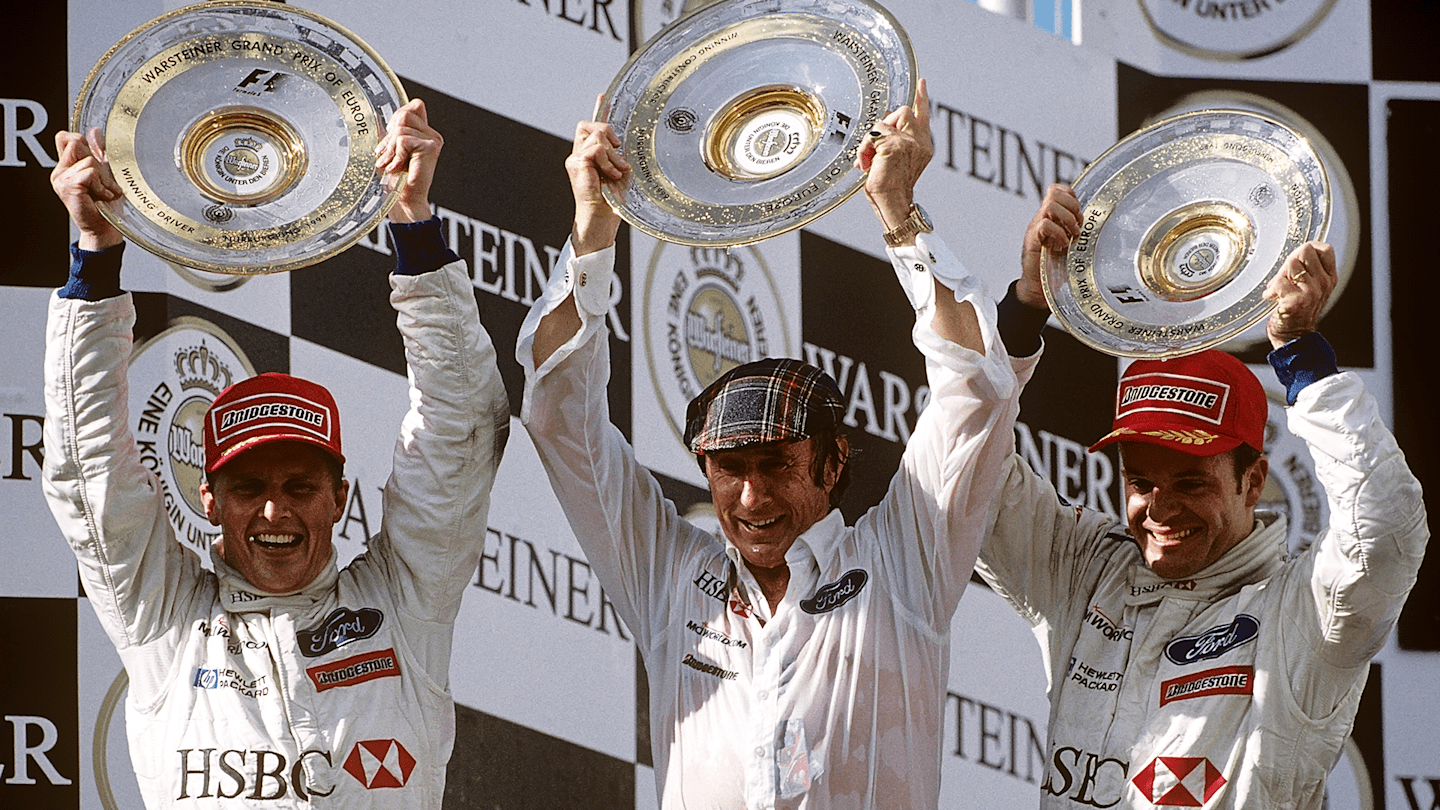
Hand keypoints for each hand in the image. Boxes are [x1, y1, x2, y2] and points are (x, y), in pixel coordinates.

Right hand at [51, 129, 123, 249]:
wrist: (105, 230)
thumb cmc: (107, 206)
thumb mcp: (105, 174)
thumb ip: (99, 152)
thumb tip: (94, 131)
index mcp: (67, 165)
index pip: (66, 137)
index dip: (83, 142)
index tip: (98, 160)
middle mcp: (61, 170)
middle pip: (77, 142)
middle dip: (99, 162)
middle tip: (105, 183)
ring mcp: (61, 178)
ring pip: (88, 159)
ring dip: (104, 178)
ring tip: (106, 192)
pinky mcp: (67, 186)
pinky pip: (89, 173)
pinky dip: (101, 185)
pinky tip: (103, 196)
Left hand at [375, 99, 442, 223]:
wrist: (403, 200)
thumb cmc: (395, 180)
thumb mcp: (387, 150)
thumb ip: (386, 132)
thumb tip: (375, 115)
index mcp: (423, 133)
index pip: (414, 106)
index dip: (398, 119)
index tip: (392, 142)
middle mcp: (431, 135)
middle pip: (404, 114)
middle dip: (390, 137)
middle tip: (389, 156)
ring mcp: (433, 140)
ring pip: (401, 127)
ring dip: (391, 149)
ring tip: (392, 164)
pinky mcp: (430, 147)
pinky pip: (403, 139)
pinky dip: (396, 155)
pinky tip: (398, 167)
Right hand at [567, 102, 628, 254]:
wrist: (601, 220)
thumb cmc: (611, 202)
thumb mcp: (621, 172)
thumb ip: (620, 155)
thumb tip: (624, 144)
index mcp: (592, 155)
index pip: (593, 127)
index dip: (600, 111)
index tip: (604, 96)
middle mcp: (580, 154)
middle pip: (590, 124)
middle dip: (607, 131)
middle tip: (618, 150)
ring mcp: (576, 159)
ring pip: (595, 135)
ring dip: (612, 153)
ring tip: (616, 172)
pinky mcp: (576, 164)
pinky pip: (595, 149)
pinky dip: (607, 161)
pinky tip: (611, 174)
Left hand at [856, 78, 932, 234]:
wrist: (891, 203)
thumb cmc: (890, 187)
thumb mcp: (894, 159)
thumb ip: (893, 139)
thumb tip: (884, 120)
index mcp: (923, 145)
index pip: (923, 115)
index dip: (922, 98)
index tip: (922, 83)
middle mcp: (920, 142)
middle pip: (902, 112)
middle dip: (883, 125)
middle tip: (875, 147)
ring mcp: (910, 142)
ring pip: (883, 123)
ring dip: (870, 143)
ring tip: (870, 162)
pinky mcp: (895, 146)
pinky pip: (872, 136)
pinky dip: (864, 151)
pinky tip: (867, 164)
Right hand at [1017, 184, 1080, 310]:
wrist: (1038, 288)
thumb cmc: (1055, 268)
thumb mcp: (1068, 243)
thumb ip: (1075, 229)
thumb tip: (1098, 221)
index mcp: (1050, 217)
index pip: (1058, 190)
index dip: (1071, 197)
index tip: (1079, 215)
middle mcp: (1041, 219)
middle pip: (1054, 192)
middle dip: (1072, 207)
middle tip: (1077, 226)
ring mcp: (1035, 229)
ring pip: (1050, 205)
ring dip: (1067, 220)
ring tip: (1071, 236)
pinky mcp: (1032, 241)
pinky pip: (1044, 225)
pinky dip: (1058, 233)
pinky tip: (1063, 245)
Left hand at [1263, 241, 1335, 348]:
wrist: (1294, 336)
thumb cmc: (1298, 311)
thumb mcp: (1310, 287)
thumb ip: (1305, 270)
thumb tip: (1292, 255)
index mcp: (1329, 278)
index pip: (1325, 249)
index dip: (1308, 248)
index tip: (1297, 259)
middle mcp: (1323, 283)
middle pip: (1305, 250)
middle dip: (1290, 259)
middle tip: (1285, 276)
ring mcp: (1311, 291)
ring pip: (1291, 263)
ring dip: (1279, 275)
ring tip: (1278, 289)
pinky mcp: (1296, 300)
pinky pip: (1278, 282)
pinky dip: (1271, 289)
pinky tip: (1273, 298)